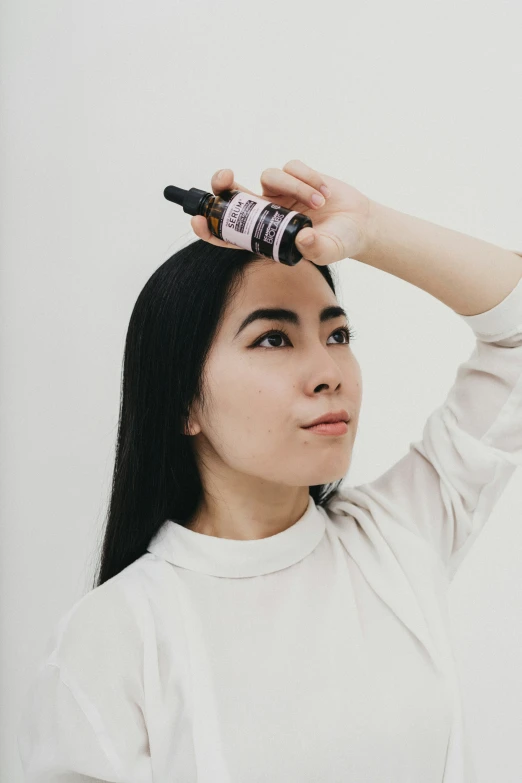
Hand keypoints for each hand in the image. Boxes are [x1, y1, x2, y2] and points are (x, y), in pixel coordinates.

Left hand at [190, 159, 375, 265]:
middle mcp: (266, 213)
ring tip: (319, 204)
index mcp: (263, 236)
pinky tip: (324, 193)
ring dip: (294, 187)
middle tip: (226, 176)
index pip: (229, 234)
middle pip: (233, 194)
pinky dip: (308, 178)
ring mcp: (280, 193)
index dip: (209, 228)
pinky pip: (291, 167)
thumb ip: (316, 249)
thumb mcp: (329, 251)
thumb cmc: (338, 242)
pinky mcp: (296, 176)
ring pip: (269, 177)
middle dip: (223, 183)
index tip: (198, 222)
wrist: (359, 224)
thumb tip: (302, 237)